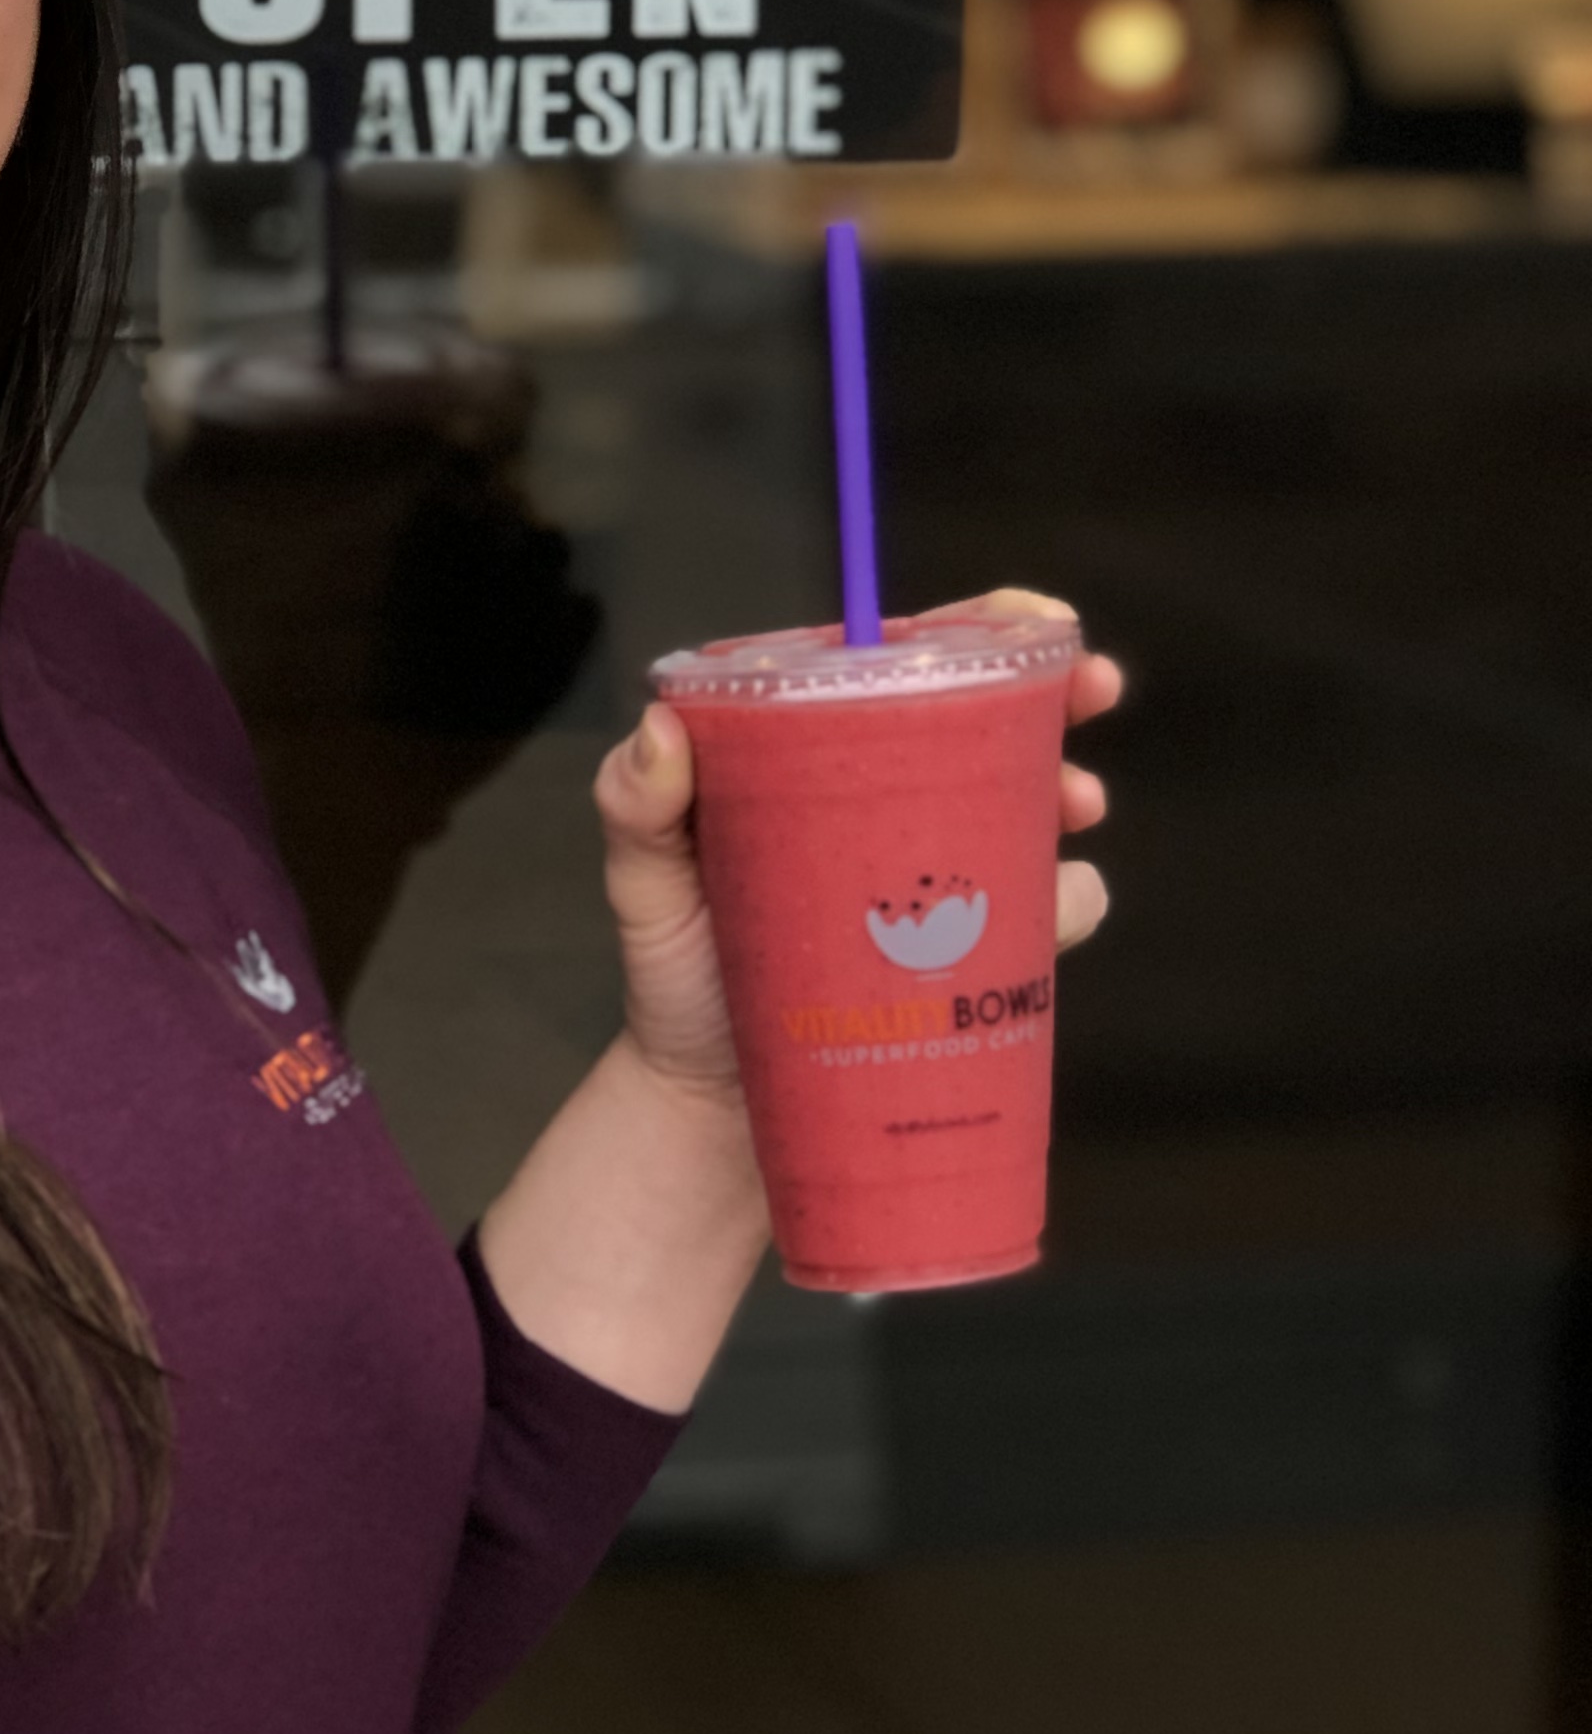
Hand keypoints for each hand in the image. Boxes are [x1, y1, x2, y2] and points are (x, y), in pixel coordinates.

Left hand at [593, 588, 1125, 1106]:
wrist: (712, 1110)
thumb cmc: (676, 977)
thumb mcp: (645, 885)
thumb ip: (636, 808)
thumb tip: (661, 728)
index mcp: (817, 755)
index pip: (902, 666)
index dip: (982, 629)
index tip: (1039, 623)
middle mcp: (885, 803)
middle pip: (990, 724)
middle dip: (1060, 695)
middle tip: (1096, 690)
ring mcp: (933, 879)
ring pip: (1030, 812)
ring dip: (1069, 792)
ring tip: (1075, 805)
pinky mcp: (966, 955)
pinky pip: (1040, 917)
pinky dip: (1066, 902)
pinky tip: (1060, 905)